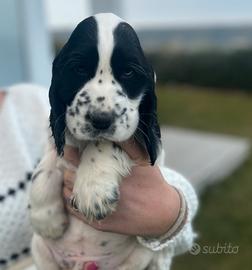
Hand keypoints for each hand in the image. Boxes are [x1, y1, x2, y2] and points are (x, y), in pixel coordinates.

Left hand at [63, 141, 180, 236]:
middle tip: (69, 162)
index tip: (68, 147)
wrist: (162, 213)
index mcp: (110, 174)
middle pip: (70, 176)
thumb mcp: (145, 160)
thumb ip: (130, 145)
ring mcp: (99, 208)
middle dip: (68, 167)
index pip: (80, 160)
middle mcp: (102, 192)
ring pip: (70, 194)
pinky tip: (74, 192)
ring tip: (71, 176)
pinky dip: (70, 200)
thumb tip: (118, 131)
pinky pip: (76, 211)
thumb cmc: (152, 183)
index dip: (71, 153)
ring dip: (68, 183)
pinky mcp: (99, 222)